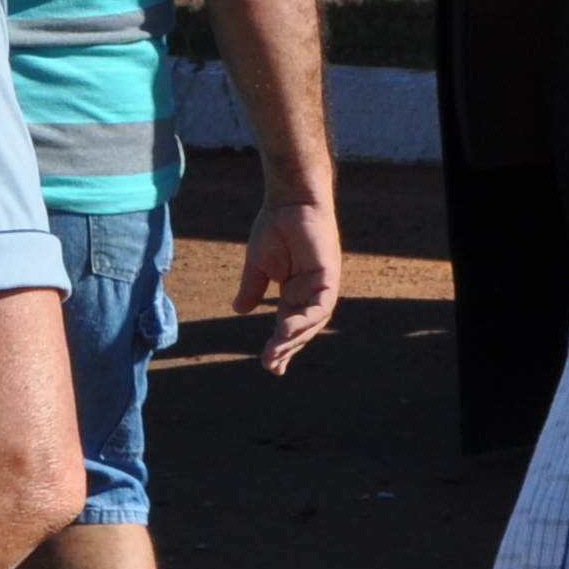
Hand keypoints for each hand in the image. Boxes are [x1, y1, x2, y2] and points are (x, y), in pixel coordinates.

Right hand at [234, 194, 340, 374]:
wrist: (289, 201)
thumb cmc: (275, 227)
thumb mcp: (257, 265)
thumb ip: (252, 289)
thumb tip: (239, 311)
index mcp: (295, 292)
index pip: (288, 325)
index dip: (280, 346)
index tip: (270, 366)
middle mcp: (311, 293)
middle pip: (302, 329)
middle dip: (287, 349)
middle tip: (271, 366)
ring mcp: (322, 286)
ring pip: (312, 322)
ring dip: (294, 339)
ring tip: (275, 353)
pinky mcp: (328, 277)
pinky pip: (319, 306)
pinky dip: (305, 320)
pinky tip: (287, 329)